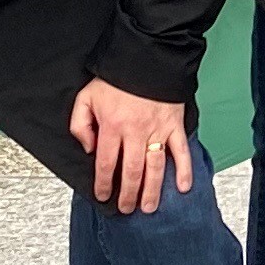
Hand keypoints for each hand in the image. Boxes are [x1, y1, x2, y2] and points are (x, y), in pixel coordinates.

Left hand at [68, 78, 192, 211]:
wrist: (147, 56)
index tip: (103, 196)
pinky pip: (181, 151)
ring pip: (154, 168)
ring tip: (149, 207)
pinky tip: (183, 188)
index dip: (103, 184)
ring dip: (152, 191)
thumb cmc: (116, 76)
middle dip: (127, 195)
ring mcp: (157, 130)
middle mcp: (135, 132)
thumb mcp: (86, 96)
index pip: (105, 164)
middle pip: (131, 172)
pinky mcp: (174, 125)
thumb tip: (88, 148)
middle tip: (126, 208)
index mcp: (112, 126)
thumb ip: (80, 124)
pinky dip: (184, 170)